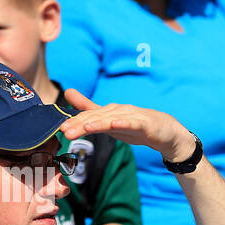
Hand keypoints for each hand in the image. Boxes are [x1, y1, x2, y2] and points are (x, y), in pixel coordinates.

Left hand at [60, 89, 195, 162]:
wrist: (166, 132)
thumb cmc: (136, 126)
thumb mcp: (110, 121)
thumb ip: (89, 109)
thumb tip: (68, 93)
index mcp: (109, 111)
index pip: (88, 117)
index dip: (73, 121)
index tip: (58, 128)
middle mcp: (118, 110)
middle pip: (97, 117)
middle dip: (80, 124)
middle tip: (65, 131)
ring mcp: (132, 116)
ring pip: (112, 120)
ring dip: (98, 123)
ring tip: (85, 128)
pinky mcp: (145, 124)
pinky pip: (133, 123)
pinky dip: (124, 123)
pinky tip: (115, 124)